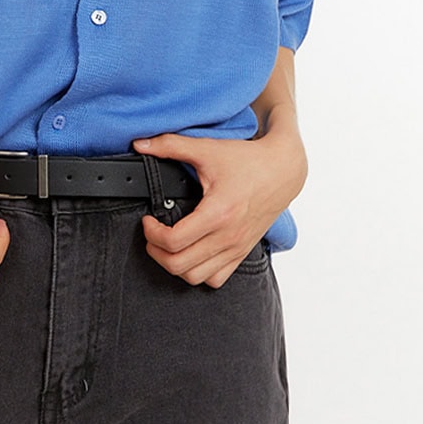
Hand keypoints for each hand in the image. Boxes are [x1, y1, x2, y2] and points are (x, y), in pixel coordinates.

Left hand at [132, 127, 306, 288]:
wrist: (282, 170)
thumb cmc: (247, 161)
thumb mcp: (206, 148)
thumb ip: (170, 145)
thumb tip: (140, 144)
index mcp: (218, 213)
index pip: (174, 241)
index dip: (152, 234)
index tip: (148, 221)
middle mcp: (228, 236)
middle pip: (179, 265)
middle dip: (156, 252)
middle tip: (153, 234)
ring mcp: (236, 248)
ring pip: (196, 277)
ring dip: (174, 265)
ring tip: (168, 245)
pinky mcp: (242, 252)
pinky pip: (216, 279)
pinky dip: (198, 273)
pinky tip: (191, 253)